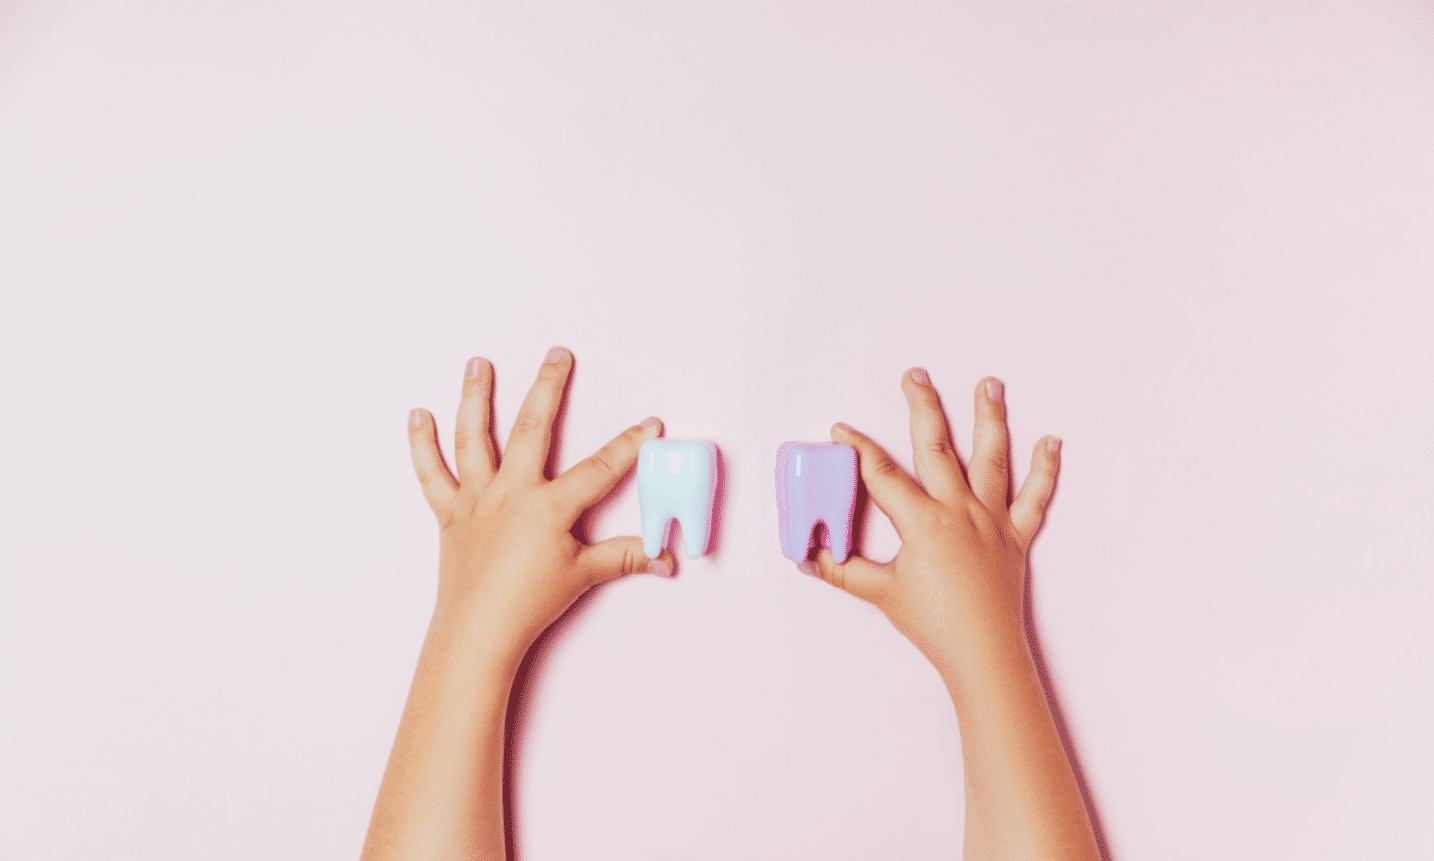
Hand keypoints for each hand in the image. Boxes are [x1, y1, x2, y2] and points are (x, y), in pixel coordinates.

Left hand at [406, 347, 673, 666]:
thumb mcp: (584, 575)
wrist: (477, 631)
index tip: (649, 422)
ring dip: (476, 396)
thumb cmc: (528, 604)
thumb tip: (665, 558)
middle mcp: (511, 493)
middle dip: (549, 387)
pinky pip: (432, 473)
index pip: (599, 468)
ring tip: (478, 363)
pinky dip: (421, 443)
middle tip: (557, 355)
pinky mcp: (450, 513)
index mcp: (548, 507)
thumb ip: (625, 557)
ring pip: (474, 437)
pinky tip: (417, 415)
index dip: (629, 444)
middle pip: (533, 429)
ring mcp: (477, 499)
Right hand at [812, 370, 1060, 683]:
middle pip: (937, 446)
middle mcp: (958, 510)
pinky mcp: (1016, 536)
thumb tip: (808, 557)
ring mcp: (991, 520)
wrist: (982, 653)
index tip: (843, 431)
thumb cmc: (933, 624)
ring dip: (991, 418)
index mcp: (922, 521)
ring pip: (992, 458)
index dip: (859, 449)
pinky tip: (1052, 442)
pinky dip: (1045, 470)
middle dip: (923, 406)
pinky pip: (1034, 499)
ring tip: (990, 384)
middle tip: (916, 376)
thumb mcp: (879, 593)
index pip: (882, 474)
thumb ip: (841, 570)